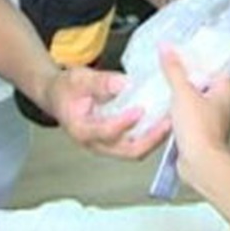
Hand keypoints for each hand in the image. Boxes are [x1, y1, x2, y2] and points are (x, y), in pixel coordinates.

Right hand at [45, 67, 169, 158]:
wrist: (58, 97)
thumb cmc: (65, 89)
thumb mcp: (78, 79)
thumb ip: (100, 82)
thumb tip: (124, 83)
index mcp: (82, 130)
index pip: (106, 132)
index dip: (123, 123)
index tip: (139, 110)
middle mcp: (96, 143)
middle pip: (128, 151)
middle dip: (150, 139)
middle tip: (167, 122)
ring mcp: (107, 146)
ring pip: (136, 151)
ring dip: (154, 138)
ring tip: (171, 120)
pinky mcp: (116, 142)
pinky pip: (137, 143)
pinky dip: (151, 134)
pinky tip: (163, 119)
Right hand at [159, 44, 229, 187]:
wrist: (200, 164)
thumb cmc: (201, 132)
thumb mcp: (183, 92)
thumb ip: (174, 70)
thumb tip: (168, 50)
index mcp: (224, 90)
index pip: (214, 65)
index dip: (199, 56)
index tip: (183, 50)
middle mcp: (220, 104)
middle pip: (202, 81)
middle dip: (186, 74)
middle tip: (170, 65)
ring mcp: (210, 119)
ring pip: (194, 99)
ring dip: (180, 93)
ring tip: (164, 83)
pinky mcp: (199, 132)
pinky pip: (187, 114)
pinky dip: (176, 109)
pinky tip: (164, 106)